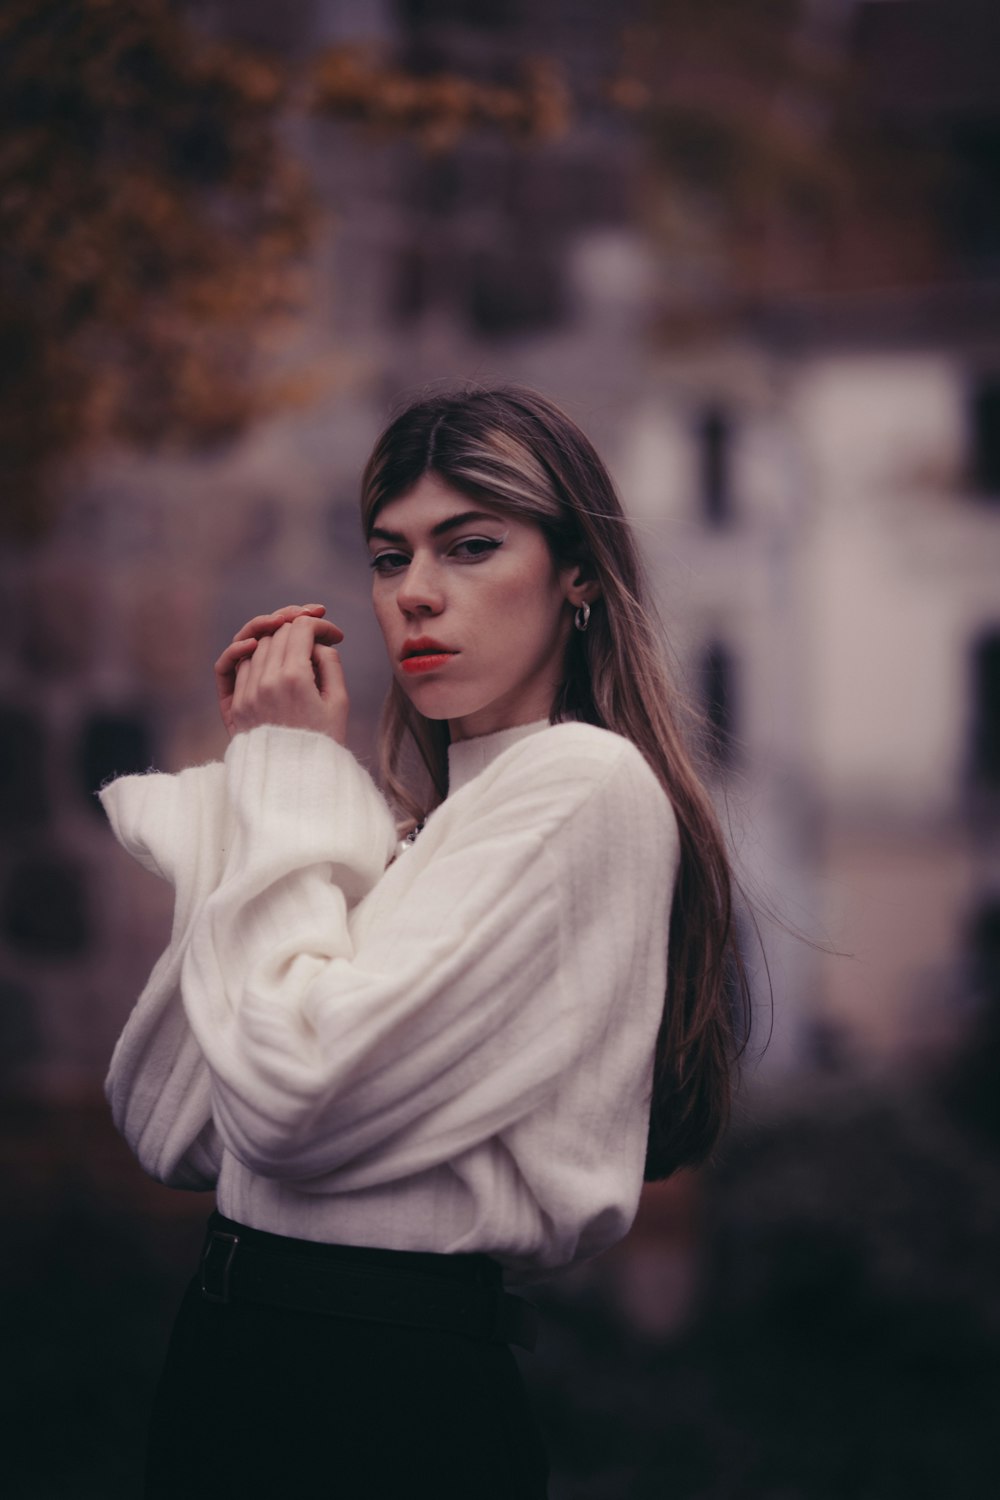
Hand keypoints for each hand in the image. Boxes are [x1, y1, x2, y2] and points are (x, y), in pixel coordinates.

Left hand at [214, 605, 346, 741]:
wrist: (293, 781)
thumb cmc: (323, 743)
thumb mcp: (339, 702)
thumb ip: (330, 664)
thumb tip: (316, 643)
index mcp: (294, 679)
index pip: (300, 629)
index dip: (319, 625)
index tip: (334, 634)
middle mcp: (266, 681)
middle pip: (278, 633)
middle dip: (300, 629)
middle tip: (318, 640)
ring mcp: (247, 693)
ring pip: (258, 646)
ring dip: (279, 643)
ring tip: (298, 653)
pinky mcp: (236, 705)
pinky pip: (242, 666)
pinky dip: (259, 660)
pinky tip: (276, 666)